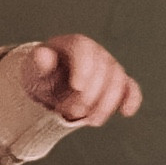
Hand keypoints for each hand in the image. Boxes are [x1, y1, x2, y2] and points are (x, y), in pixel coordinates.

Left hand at [21, 36, 141, 124]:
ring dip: (105, 104)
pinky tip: (126, 111)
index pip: (83, 49)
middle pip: (101, 69)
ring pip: (117, 81)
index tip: (76, 87)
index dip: (83, 67)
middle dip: (89, 94)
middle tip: (70, 112)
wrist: (52, 88)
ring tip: (88, 120)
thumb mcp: (34, 71)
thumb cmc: (43, 76)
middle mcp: (95, 52)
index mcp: (74, 44)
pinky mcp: (119, 83)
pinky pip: (130, 88)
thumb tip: (42, 56)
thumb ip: (38, 64)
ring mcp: (109, 66)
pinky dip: (131, 99)